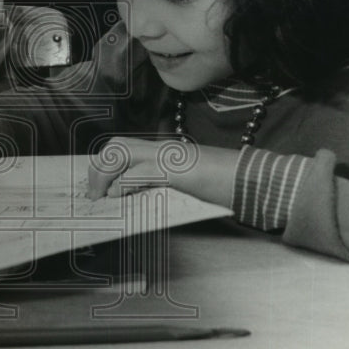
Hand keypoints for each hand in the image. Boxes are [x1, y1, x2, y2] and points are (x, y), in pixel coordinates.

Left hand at [87, 136, 240, 207]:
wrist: (254, 179)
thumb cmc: (224, 186)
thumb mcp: (185, 186)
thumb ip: (160, 188)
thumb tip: (131, 201)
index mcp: (164, 153)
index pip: (122, 149)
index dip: (103, 166)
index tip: (95, 188)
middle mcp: (163, 151)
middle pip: (115, 146)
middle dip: (97, 170)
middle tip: (93, 196)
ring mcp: (170, 158)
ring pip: (121, 153)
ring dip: (104, 174)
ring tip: (101, 197)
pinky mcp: (178, 171)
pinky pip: (142, 172)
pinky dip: (124, 183)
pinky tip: (117, 196)